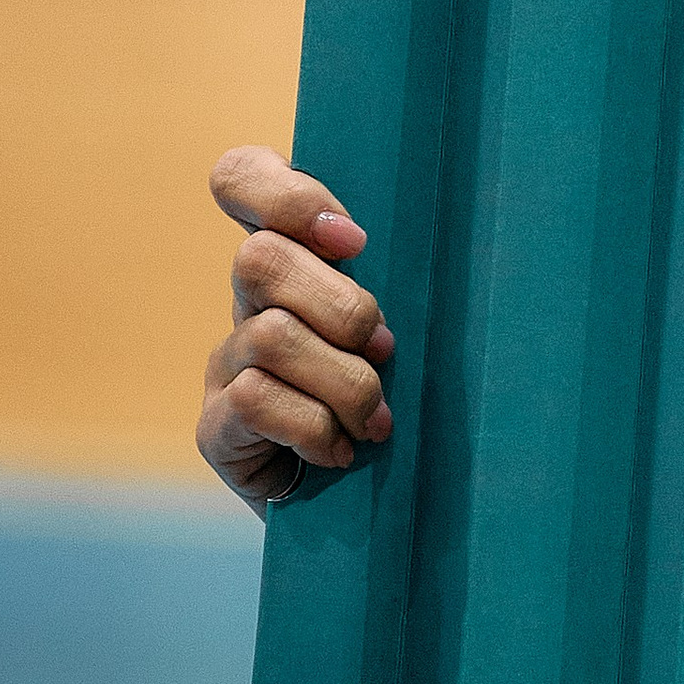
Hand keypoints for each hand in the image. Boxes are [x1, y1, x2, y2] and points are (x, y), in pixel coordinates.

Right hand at [198, 145, 395, 517]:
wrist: (367, 508)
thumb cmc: (404, 396)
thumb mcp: (407, 326)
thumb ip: (406, 278)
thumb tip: (467, 243)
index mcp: (295, 257)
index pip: (241, 176)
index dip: (286, 193)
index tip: (354, 239)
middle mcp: (248, 302)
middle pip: (259, 258)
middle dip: (340, 305)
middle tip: (384, 349)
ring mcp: (226, 364)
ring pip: (270, 335)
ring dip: (343, 381)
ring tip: (377, 419)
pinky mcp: (216, 427)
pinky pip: (256, 400)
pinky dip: (315, 426)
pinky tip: (341, 451)